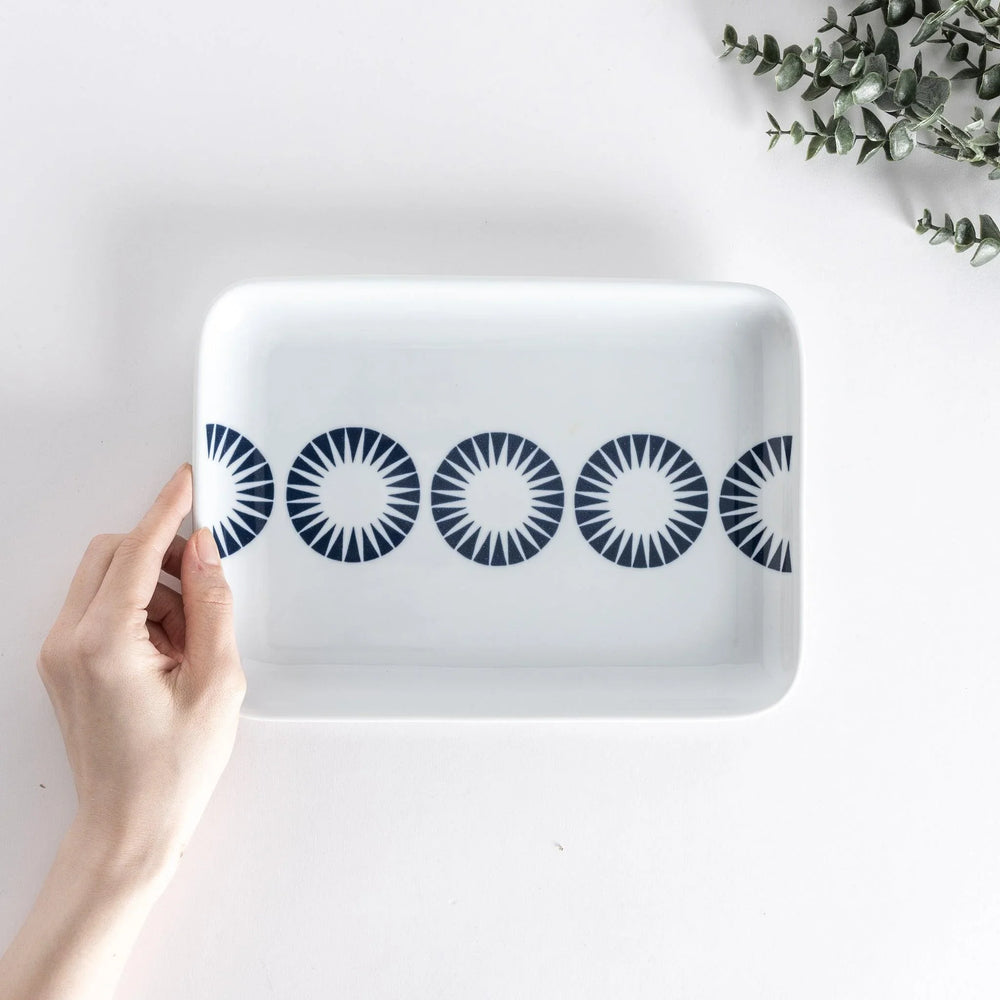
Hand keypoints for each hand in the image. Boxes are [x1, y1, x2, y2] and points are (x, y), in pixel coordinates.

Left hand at [36, 463, 245, 878]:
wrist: (129, 828)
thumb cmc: (172, 769)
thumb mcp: (217, 681)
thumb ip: (212, 605)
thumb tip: (205, 552)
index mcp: (103, 644)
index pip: (134, 552)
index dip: (166, 512)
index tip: (186, 483)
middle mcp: (69, 642)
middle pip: (109, 556)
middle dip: (160, 555)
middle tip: (203, 584)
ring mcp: (60, 655)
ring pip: (107, 581)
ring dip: (154, 591)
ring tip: (190, 646)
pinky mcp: (66, 666)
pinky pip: (101, 610)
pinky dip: (140, 614)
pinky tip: (171, 656)